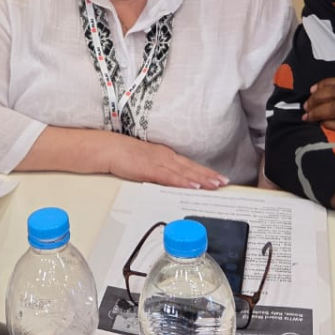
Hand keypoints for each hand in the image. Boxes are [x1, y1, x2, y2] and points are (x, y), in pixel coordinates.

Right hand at [105, 136, 228, 189]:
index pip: (189, 165)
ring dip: (201, 179)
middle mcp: (166, 157)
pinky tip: (193, 186)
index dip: (205, 171)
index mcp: (165, 155)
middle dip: (209, 176)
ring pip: (184, 172)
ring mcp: (159, 162)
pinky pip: (170, 177)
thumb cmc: (125, 155)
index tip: (218, 177)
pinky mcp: (150, 169)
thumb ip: (159, 170)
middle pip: (191, 168)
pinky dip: (183, 181)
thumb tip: (170, 181)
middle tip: (224, 182)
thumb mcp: (147, 162)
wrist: (109, 148)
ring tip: (215, 185)